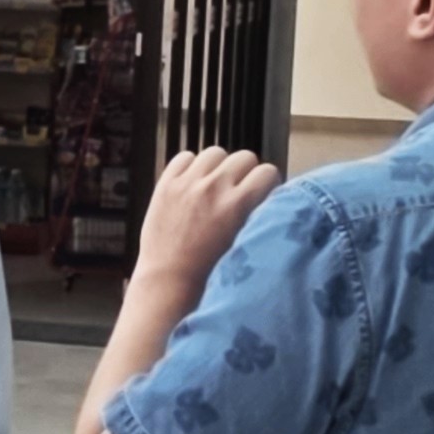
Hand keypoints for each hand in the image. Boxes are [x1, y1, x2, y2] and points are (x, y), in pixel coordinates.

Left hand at [135, 146, 279, 299]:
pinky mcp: (166, 184)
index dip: (266, 183)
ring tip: (214, 186)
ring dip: (218, 166)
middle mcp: (214, 187)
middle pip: (244, 156)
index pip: (267, 171)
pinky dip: (190, 166)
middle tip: (238, 190)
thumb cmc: (210, 271)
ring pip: (215, 153)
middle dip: (245, 172)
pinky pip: (184, 157)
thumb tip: (265, 194)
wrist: (170, 281)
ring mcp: (187, 183)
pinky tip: (192, 183)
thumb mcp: (245, 241)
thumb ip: (255, 213)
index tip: (262, 193)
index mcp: (238, 204)